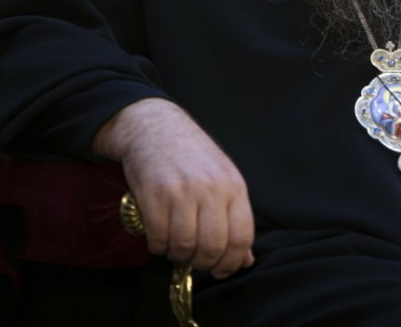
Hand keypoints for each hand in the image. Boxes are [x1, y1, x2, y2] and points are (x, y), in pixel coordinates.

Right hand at [92, 98, 254, 278]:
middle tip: (195, 259)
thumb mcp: (224, 180)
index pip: (242, 236)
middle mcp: (211, 189)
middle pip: (213, 247)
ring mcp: (182, 192)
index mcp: (234, 186)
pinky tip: (160, 236)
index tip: (223, 270)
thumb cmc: (194, 158)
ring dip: (178, 255)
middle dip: (204, 263)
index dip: (233, 262)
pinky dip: (158, 246)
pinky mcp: (153, 196)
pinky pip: (158, 238)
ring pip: (183, 246)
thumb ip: (236, 219)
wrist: (157, 129)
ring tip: (176, 245)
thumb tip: (246, 259)